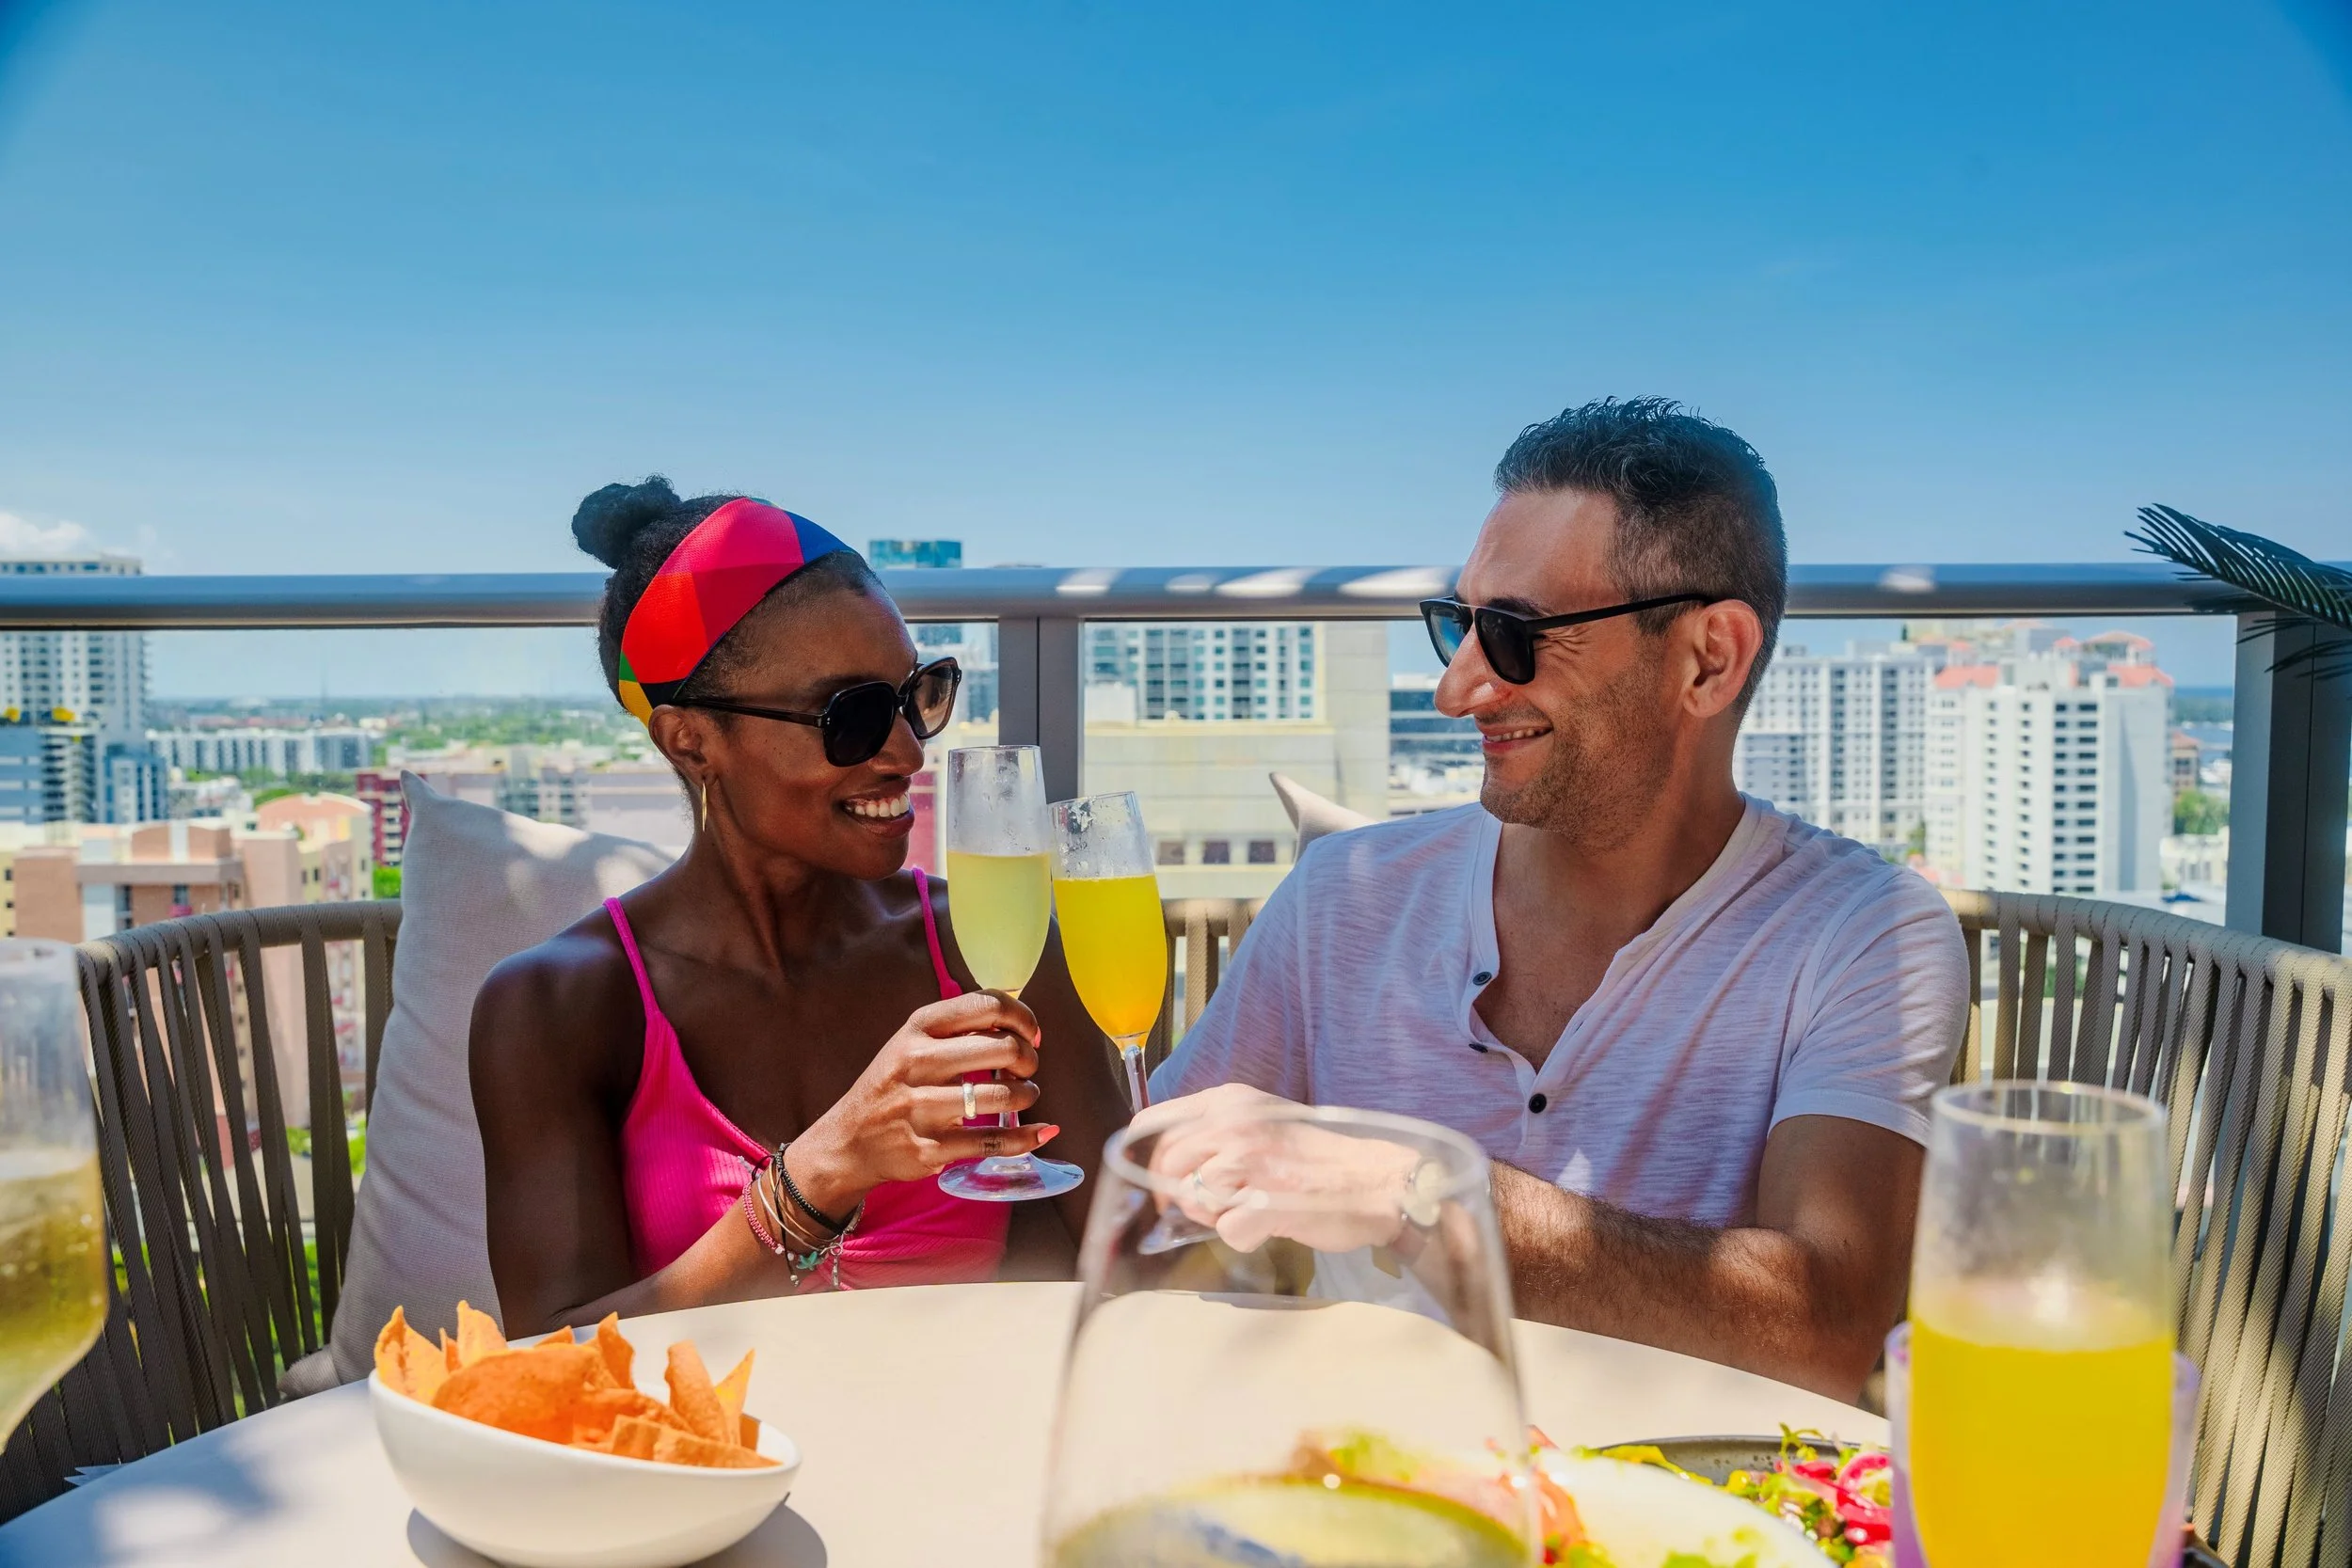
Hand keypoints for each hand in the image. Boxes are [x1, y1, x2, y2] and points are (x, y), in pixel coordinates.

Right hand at [789, 990, 1056, 1214]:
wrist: (849, 1141)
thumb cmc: (892, 1086)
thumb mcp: (911, 1043)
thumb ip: (956, 1029)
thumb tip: (1019, 1022)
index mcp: (917, 1028)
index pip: (987, 1005)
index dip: (1023, 1018)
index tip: (1031, 1035)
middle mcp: (917, 1062)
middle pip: (1004, 1048)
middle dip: (1029, 1059)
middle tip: (1027, 1069)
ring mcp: (921, 1108)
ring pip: (1002, 1096)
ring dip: (1028, 1095)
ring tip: (1025, 1096)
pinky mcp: (929, 1149)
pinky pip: (992, 1142)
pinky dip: (1026, 1137)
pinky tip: (1040, 1132)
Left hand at [1140, 1084, 1422, 1253]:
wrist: (1375, 1180)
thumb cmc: (1319, 1157)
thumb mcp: (1263, 1121)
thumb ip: (1217, 1131)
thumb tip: (1168, 1163)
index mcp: (1230, 1101)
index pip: (1155, 1122)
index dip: (1149, 1156)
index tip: (1160, 1177)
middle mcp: (1233, 1125)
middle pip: (1168, 1165)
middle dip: (1182, 1193)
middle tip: (1214, 1206)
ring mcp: (1247, 1162)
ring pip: (1192, 1199)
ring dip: (1216, 1216)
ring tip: (1252, 1209)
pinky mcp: (1261, 1202)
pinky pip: (1225, 1231)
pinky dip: (1245, 1237)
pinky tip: (1269, 1224)